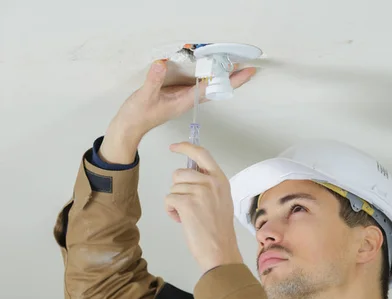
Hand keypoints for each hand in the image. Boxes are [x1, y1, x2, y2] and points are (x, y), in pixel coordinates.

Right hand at [100, 60, 255, 163]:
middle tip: (248, 68)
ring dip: (221, 78)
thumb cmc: (137, 115)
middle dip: (231, 79)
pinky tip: (211, 72)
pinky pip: (197, 86)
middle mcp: (187, 101)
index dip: (226, 79)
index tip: (242, 71)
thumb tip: (161, 64)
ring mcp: (183, 99)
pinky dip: (207, 78)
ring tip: (236, 67)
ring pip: (208, 88)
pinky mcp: (177, 97)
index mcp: (184, 101)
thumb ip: (154, 81)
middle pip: (215, 89)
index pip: (211, 88)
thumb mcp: (144, 96)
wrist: (129, 128)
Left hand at [165, 142, 242, 273]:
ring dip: (175, 202)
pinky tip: (182, 220)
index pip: (202, 153)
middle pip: (180, 173)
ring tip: (189, 216)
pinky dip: (171, 211)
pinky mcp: (187, 203)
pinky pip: (169, 199)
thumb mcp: (221, 200)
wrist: (220, 250)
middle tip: (189, 205)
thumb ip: (208, 184)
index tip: (174, 147)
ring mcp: (199, 192)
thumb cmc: (219, 230)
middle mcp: (211, 182)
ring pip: (173, 188)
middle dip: (178, 188)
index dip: (186, 147)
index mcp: (221, 179)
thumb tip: (188, 176)